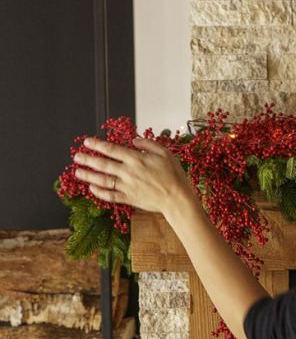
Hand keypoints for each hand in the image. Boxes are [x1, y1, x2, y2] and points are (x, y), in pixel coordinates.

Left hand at [73, 135, 197, 214]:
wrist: (177, 198)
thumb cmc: (173, 175)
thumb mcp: (164, 152)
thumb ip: (148, 144)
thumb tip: (134, 140)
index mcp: (136, 159)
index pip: (111, 149)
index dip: (97, 145)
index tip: (87, 142)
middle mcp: (128, 172)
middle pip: (103, 164)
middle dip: (87, 159)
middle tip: (76, 156)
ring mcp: (127, 186)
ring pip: (103, 180)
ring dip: (88, 175)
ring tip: (77, 172)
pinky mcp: (129, 198)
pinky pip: (110, 195)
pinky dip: (99, 192)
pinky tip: (92, 188)